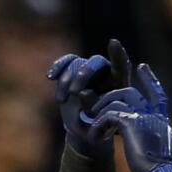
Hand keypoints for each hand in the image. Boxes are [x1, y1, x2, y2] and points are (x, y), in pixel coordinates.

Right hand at [47, 41, 130, 156]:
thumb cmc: (98, 126)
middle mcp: (104, 71)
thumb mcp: (99, 122)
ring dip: (66, 80)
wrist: (86, 127)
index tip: (112, 43)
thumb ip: (93, 107)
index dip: (117, 54)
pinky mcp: (74, 71)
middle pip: (95, 62)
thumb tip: (83, 92)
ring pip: (77, 64)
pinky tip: (50, 77)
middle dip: (83, 75)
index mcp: (118, 82)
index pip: (121, 64)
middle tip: (74, 92)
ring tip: (61, 100)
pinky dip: (58, 67)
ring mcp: (88, 69)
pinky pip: (66, 62)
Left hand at [86, 52, 171, 171]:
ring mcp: (143, 116)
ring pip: (117, 99)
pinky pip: (108, 114)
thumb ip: (154, 141)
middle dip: (111, 95)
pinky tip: (94, 137)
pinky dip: (98, 125)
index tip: (142, 66)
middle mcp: (153, 114)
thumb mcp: (160, 152)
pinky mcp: (131, 123)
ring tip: (94, 126)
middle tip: (96, 105)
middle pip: (130, 92)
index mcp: (161, 120)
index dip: (150, 80)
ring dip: (101, 111)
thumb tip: (150, 147)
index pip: (157, 94)